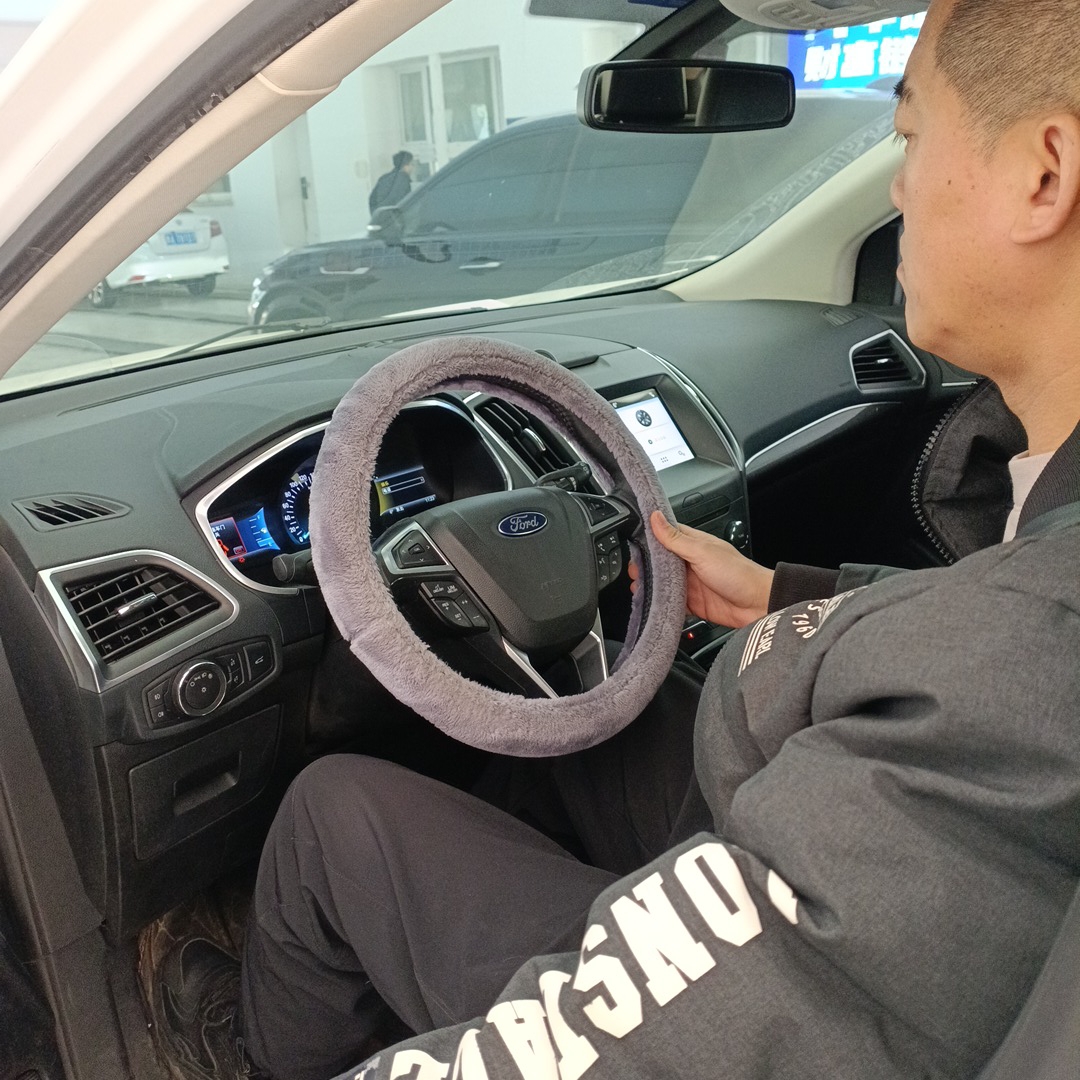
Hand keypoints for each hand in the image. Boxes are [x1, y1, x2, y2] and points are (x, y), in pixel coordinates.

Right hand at [629, 510, 773, 628]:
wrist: (758, 605)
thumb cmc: (738, 574)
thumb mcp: (703, 552)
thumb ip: (676, 538)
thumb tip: (656, 517)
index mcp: (693, 544)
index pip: (665, 535)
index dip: (648, 538)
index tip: (631, 543)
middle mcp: (690, 562)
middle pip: (661, 562)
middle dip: (645, 566)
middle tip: (632, 570)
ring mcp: (691, 583)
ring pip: (663, 583)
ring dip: (651, 585)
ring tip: (636, 587)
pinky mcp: (693, 603)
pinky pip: (672, 602)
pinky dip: (661, 603)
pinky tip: (651, 603)